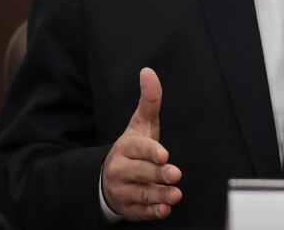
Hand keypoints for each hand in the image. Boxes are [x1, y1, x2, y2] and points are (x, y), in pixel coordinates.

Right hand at [102, 68, 182, 219]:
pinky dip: (152, 212)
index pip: (138, 149)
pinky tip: (165, 209)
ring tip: (175, 194)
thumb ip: (149, 100)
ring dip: (159, 195)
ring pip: (141, 194)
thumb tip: (148, 71)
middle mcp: (121, 169)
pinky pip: (140, 212)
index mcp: (125, 147)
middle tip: (175, 174)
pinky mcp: (128, 208)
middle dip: (158, 174)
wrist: (108, 177)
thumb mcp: (140, 124)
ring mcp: (123, 190)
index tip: (164, 154)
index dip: (151, 152)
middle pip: (140, 172)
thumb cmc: (132, 148)